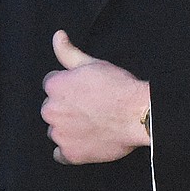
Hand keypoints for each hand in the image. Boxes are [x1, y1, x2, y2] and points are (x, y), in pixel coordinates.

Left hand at [42, 30, 150, 164]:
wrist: (138, 115)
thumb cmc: (118, 87)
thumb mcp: (92, 63)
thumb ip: (68, 52)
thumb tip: (57, 36)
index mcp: (54, 86)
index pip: (52, 86)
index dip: (70, 88)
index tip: (85, 92)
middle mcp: (51, 110)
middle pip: (52, 109)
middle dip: (66, 109)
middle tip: (91, 108)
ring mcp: (60, 134)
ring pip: (56, 131)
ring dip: (68, 129)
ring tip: (92, 124)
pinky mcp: (70, 153)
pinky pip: (61, 154)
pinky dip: (71, 150)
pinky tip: (86, 141)